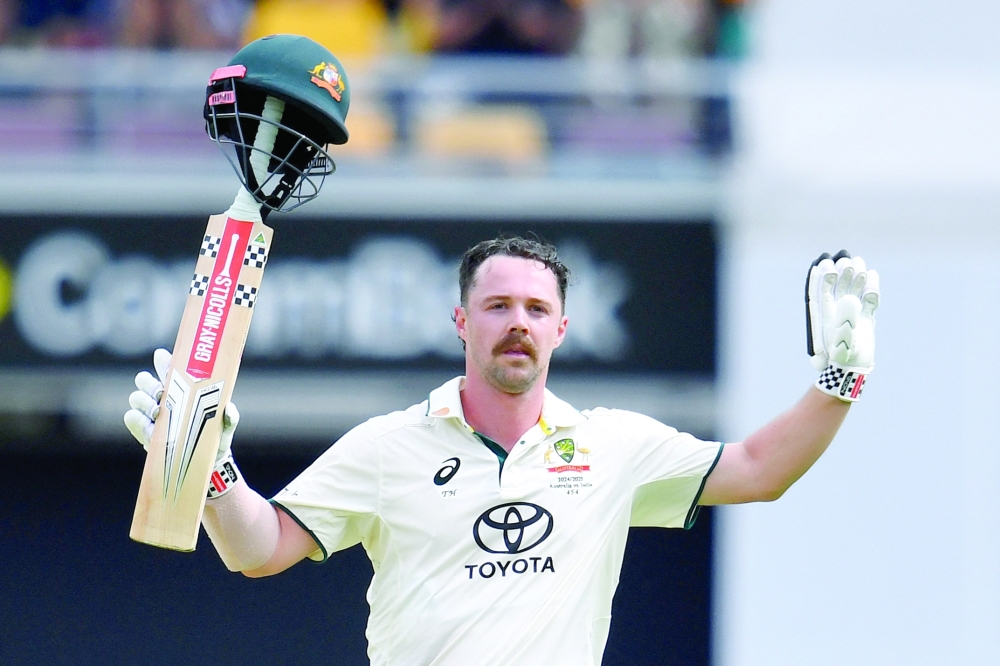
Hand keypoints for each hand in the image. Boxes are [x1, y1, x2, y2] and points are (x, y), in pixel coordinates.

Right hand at [124, 348, 239, 464]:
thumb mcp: (225, 425)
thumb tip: (228, 410)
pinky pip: (131, 418)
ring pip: (136, 397)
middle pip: (144, 380)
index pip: (168, 368)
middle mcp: (163, 398)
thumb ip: (229, 417)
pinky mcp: (144, 432)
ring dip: (143, 401)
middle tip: (161, 392)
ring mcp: (151, 414)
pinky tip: (149, 425)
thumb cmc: (215, 435)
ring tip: (157, 412)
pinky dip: (137, 419)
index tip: (161, 357)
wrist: (206, 461)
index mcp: (182, 389)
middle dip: (149, 382)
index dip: (163, 361)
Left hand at [805, 251, 879, 400]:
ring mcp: (853, 314)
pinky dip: (871, 288)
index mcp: (826, 315)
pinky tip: (872, 275)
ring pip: (854, 291)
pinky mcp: (866, 319)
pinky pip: (869, 300)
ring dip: (855, 277)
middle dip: (841, 274)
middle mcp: (838, 312)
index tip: (826, 264)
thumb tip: (851, 298)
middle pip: (838, 288)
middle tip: (844, 260)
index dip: (822, 278)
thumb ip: (845, 319)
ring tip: (858, 261)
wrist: (854, 369)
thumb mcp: (842, 339)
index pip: (822, 292)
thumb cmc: (843, 357)